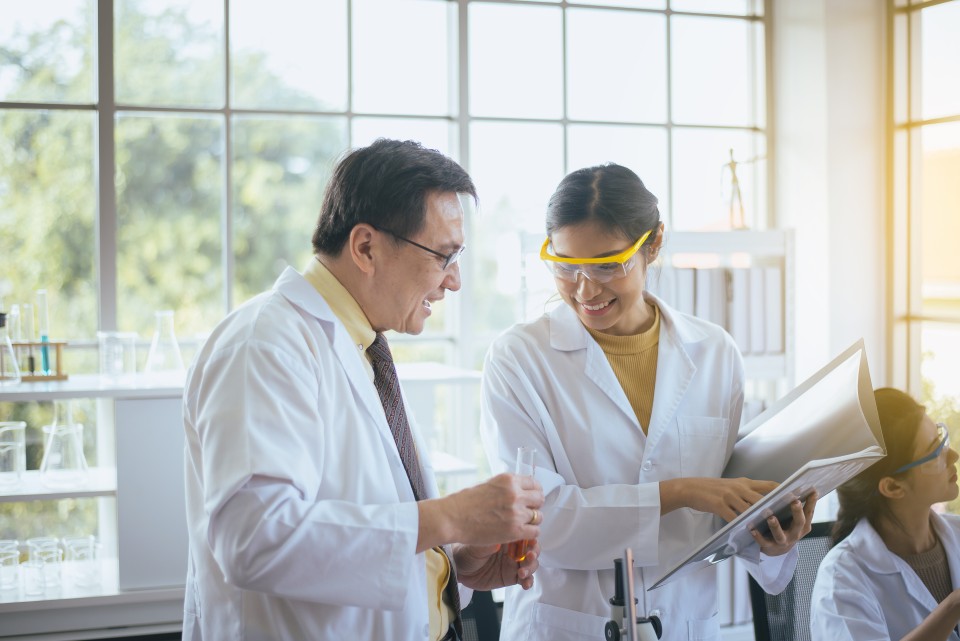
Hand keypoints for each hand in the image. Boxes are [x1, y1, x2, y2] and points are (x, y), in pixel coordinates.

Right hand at [429, 473, 543, 547]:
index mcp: (508, 480)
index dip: (534, 492)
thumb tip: (518, 493)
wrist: (452, 518)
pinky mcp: (514, 530)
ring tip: (521, 524)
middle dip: (535, 505)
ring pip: (538, 516)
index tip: (532, 497)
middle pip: (539, 498)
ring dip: (532, 521)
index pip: (534, 483)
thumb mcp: (488, 485)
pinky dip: (530, 533)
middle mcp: (515, 494)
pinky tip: (521, 533)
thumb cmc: (463, 503)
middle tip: (528, 511)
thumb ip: (506, 488)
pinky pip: (535, 532)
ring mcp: (516, 512)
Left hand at [453, 540, 539, 590]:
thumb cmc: (465, 552)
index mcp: (506, 537)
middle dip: (534, 553)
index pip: (524, 534)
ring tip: (522, 572)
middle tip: (529, 556)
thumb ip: (488, 544)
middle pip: (532, 549)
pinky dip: (528, 581)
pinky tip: (525, 583)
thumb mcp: (475, 546)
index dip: (531, 537)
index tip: (531, 541)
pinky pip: (525, 579)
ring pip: (531, 564)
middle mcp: (513, 549)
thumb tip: (499, 543)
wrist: (458, 569)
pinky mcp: (511, 577)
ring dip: (531, 567)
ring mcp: (513, 563)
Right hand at [665, 477, 778, 521]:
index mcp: (744, 482)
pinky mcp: (719, 505)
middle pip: (763, 498)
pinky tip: (747, 532)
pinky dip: (741, 524)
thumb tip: (763, 503)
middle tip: (789, 517)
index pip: (770, 485)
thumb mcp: (731, 486)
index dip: (784, 492)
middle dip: (776, 507)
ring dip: (760, 518)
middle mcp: (739, 487)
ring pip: (750, 508)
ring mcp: (729, 496)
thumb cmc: (711, 489)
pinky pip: (733, 516)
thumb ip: (746, 493)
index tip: (796, 498)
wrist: (690, 488)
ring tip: (771, 527)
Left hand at [749, 491, 817, 555]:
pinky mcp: (770, 546)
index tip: (813, 491)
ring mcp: (783, 541)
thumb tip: (801, 488)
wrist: (778, 550)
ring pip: (780, 535)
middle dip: (797, 512)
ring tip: (771, 517)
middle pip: (799, 523)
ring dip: (776, 526)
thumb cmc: (788, 528)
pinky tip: (752, 529)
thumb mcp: (796, 520)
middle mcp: (795, 534)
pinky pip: (764, 542)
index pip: (809, 512)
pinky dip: (758, 536)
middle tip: (795, 501)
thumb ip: (798, 507)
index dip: (812, 502)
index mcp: (803, 526)